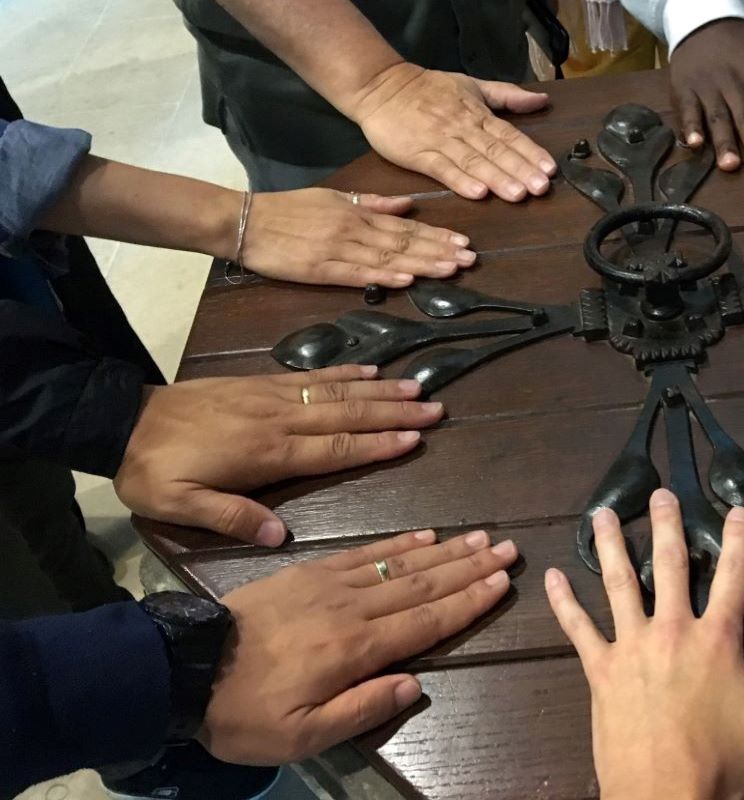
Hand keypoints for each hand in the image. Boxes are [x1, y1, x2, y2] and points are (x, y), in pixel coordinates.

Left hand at [114, 366, 443, 544]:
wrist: (119, 422)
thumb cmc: (152, 472)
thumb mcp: (180, 506)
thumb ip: (232, 517)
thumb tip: (281, 536)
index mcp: (267, 454)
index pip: (334, 448)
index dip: (377, 443)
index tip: (415, 437)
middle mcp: (277, 420)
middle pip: (346, 414)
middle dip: (394, 412)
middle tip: (435, 409)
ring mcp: (269, 398)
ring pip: (334, 392)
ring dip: (378, 390)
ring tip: (416, 387)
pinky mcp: (258, 384)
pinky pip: (309, 377)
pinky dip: (343, 372)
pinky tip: (368, 371)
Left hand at [202, 528, 518, 762]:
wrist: (184, 668)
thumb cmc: (244, 713)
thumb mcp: (301, 734)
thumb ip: (361, 709)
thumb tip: (414, 684)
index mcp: (354, 649)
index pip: (426, 620)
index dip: (468, 601)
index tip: (503, 582)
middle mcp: (351, 609)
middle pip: (423, 584)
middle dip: (469, 568)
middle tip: (507, 548)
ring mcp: (329, 585)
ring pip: (400, 563)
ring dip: (445, 551)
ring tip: (480, 537)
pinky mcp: (308, 572)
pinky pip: (363, 551)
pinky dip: (398, 542)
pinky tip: (423, 535)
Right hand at [240, 189, 474, 287]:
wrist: (244, 221)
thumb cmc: (288, 210)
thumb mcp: (334, 197)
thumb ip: (371, 203)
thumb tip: (408, 204)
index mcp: (357, 213)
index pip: (406, 227)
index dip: (437, 236)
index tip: (464, 243)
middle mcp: (354, 230)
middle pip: (404, 242)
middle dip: (439, 251)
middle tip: (469, 259)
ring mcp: (338, 249)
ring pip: (388, 257)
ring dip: (422, 264)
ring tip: (451, 269)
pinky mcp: (320, 269)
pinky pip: (357, 273)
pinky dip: (383, 275)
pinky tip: (406, 279)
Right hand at [353, 63, 555, 201]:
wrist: (380, 86)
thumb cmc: (428, 89)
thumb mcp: (471, 85)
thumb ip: (507, 96)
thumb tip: (542, 100)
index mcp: (477, 113)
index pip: (509, 135)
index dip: (530, 152)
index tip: (550, 169)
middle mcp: (463, 128)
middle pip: (496, 150)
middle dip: (520, 169)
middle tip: (541, 188)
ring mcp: (440, 141)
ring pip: (473, 161)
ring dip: (497, 178)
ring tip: (518, 194)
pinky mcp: (418, 154)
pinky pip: (442, 169)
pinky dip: (460, 181)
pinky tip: (478, 193)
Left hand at [545, 490, 743, 799]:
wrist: (666, 799)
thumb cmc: (725, 763)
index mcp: (717, 638)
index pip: (733, 576)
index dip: (737, 540)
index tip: (736, 510)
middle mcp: (672, 630)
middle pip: (670, 565)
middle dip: (668, 525)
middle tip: (660, 494)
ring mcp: (631, 646)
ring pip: (619, 583)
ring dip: (612, 545)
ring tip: (602, 514)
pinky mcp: (600, 669)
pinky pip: (578, 628)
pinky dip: (564, 602)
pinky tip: (553, 577)